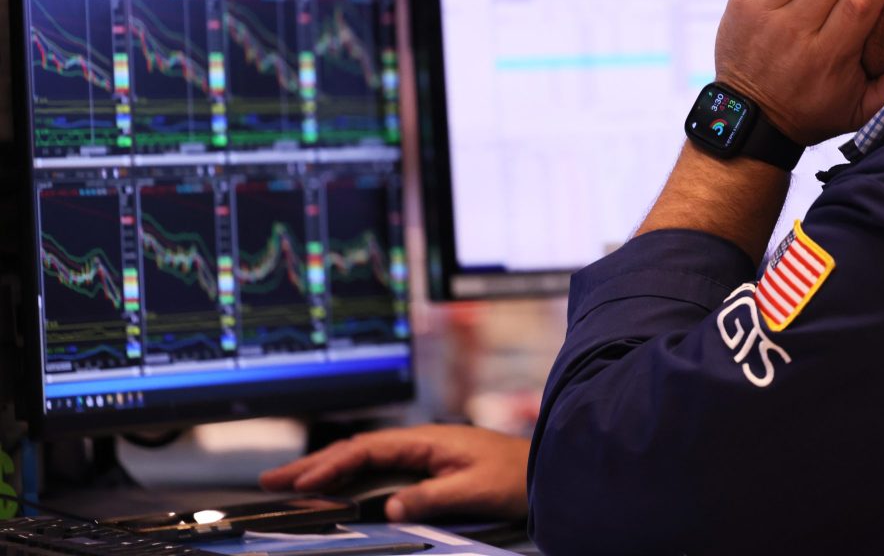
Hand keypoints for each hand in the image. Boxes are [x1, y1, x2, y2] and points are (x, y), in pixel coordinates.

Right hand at [258, 424, 528, 522]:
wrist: (549, 469)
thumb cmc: (518, 475)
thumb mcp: (474, 488)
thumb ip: (431, 496)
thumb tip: (390, 505)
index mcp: (429, 439)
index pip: (367, 448)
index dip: (330, 465)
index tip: (300, 482)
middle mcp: (423, 442)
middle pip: (358, 449)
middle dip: (314, 463)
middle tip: (272, 478)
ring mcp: (425, 453)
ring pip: (366, 458)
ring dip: (328, 469)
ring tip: (291, 481)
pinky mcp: (431, 467)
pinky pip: (381, 468)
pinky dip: (352, 475)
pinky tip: (336, 484)